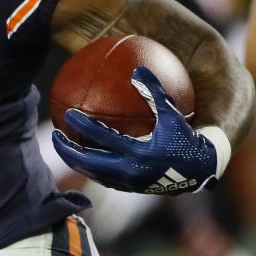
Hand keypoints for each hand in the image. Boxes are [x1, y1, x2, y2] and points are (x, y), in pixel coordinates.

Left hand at [52, 66, 228, 194]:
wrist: (200, 171)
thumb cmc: (185, 138)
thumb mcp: (173, 114)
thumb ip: (155, 92)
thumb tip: (138, 68)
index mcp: (139, 153)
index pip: (104, 139)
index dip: (84, 126)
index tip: (68, 114)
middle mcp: (130, 172)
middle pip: (89, 163)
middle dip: (69, 150)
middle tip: (55, 134)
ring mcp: (128, 183)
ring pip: (93, 173)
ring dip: (75, 161)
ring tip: (63, 146)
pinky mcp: (129, 188)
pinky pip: (102, 177)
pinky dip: (90, 167)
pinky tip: (83, 155)